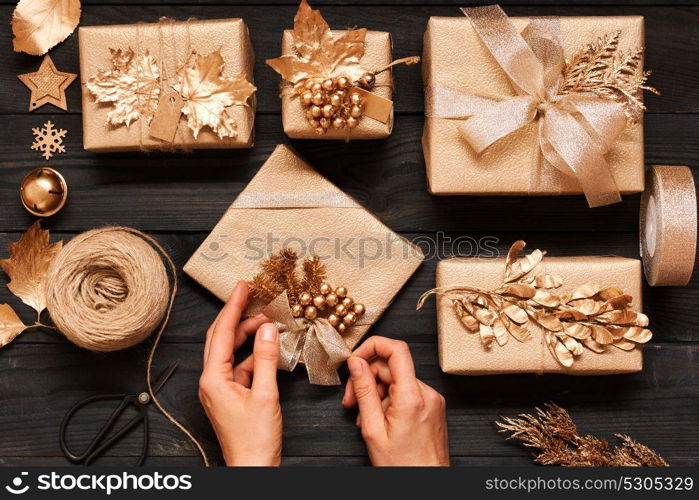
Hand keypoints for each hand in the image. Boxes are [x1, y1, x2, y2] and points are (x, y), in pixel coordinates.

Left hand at [199, 281, 282, 465]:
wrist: (252, 469)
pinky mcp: (230, 396)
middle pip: (221, 338)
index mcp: (213, 380)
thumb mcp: (266, 395)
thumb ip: (267, 359)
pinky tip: (269, 349)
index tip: (243, 287)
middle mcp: (211, 382)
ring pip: (231, 351)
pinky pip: (239, 366)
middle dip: (237, 316)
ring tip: (268, 322)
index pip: (221, 333)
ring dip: (248, 335)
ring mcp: (219, 389)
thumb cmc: (255, 440)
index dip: (233, 307)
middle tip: (252, 295)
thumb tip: (268, 329)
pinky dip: (254, 354)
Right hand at [342, 337, 448, 465]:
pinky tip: (381, 420)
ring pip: (397, 381)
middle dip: (367, 380)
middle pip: (391, 368)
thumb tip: (356, 363)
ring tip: (366, 419)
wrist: (426, 485)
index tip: (355, 358)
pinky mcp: (433, 406)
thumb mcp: (373, 429)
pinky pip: (407, 392)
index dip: (373, 346)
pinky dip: (390, 401)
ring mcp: (433, 400)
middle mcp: (427, 393)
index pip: (396, 350)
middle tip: (351, 401)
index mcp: (412, 397)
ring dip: (377, 394)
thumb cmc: (402, 466)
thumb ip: (364, 392)